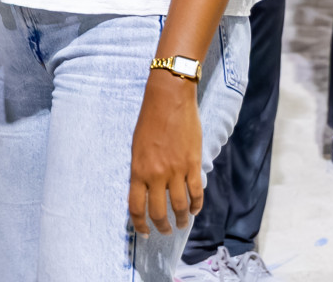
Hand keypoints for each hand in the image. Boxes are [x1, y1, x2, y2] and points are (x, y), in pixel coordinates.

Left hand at [129, 71, 201, 234]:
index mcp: (138, 169)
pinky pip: (196, 192)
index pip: (136, 206)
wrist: (169, 99)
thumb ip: (141, 170)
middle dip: (161, 226)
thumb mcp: (137, 147)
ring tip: (182, 224)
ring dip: (182, 219)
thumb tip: (147, 190)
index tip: (144, 232)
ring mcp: (176, 170)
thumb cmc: (149, 119)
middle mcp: (156, 174)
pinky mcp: (193, 164)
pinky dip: (196, 205)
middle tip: (166, 231)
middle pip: (158, 211)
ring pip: (179, 205)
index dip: (140, 224)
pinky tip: (195, 210)